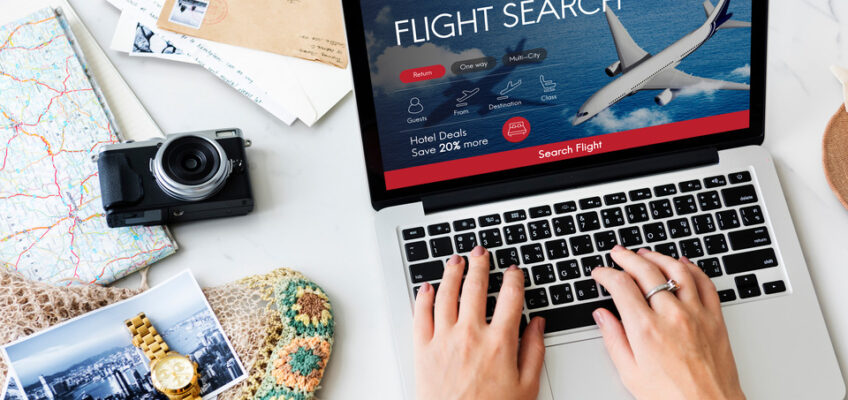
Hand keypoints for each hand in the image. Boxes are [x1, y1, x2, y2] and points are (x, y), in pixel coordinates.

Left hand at [413, 246, 545, 399]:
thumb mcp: (527, 386)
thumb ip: (534, 350)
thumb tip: (538, 324)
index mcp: (499, 341)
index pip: (510, 297)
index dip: (514, 279)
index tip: (514, 271)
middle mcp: (470, 334)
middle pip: (475, 287)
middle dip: (480, 265)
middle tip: (481, 253)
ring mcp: (444, 339)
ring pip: (446, 294)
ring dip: (451, 273)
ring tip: (455, 260)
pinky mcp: (423, 348)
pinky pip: (420, 314)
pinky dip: (423, 297)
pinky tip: (427, 288)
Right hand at [592, 246, 744, 399]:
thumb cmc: (672, 397)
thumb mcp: (630, 373)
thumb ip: (613, 339)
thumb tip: (602, 316)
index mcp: (645, 329)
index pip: (621, 285)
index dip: (606, 273)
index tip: (601, 273)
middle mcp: (671, 315)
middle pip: (646, 270)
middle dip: (627, 258)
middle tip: (618, 254)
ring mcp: (695, 314)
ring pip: (676, 269)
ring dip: (657, 256)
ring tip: (646, 253)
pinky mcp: (715, 319)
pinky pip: (705, 283)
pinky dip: (692, 268)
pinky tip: (683, 263)